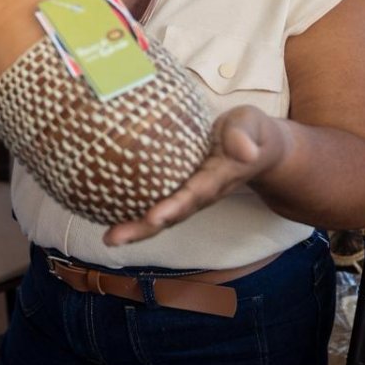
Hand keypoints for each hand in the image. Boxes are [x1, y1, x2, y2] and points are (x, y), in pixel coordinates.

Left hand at [103, 106, 289, 245]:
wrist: (258, 147)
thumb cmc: (250, 131)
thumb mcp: (251, 125)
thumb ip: (244, 135)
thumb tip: (246, 151)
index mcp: (218, 177)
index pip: (195, 194)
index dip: (175, 207)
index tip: (155, 218)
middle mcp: (201, 192)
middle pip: (172, 214)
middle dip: (143, 228)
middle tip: (113, 238)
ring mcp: (190, 194)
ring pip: (162, 215)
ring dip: (135, 228)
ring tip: (107, 238)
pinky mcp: (179, 188)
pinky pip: (156, 202)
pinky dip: (134, 212)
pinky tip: (106, 215)